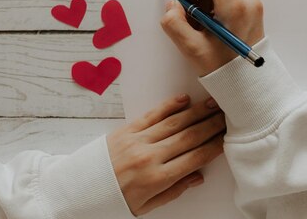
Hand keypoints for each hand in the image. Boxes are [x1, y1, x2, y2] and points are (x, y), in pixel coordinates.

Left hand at [107, 94, 224, 215]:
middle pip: (189, 137)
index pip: (195, 158)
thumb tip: (197, 177)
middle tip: (228, 115)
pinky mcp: (126, 130)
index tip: (227, 138)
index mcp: (157, 178)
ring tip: (213, 103)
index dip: (214, 146)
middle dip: (211, 125)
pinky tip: (184, 99)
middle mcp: (149, 157)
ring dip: (196, 112)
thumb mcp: (145, 207)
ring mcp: (137, 140)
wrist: (79, 191)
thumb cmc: (112, 200)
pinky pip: (152, 115)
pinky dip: (169, 106)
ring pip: (174, 123)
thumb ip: (173, 191)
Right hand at [161, 0, 264, 75]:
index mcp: (234, 5)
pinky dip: (214, 12)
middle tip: (189, 21)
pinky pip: (228, 2)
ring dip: (204, 6)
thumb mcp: (193, 49)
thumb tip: (173, 6)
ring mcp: (251, 6)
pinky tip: (211, 32)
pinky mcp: (252, 13)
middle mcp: (246, 0)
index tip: (186, 0)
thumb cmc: (225, 70)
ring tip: (200, 31)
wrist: (251, 85)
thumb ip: (175, 24)